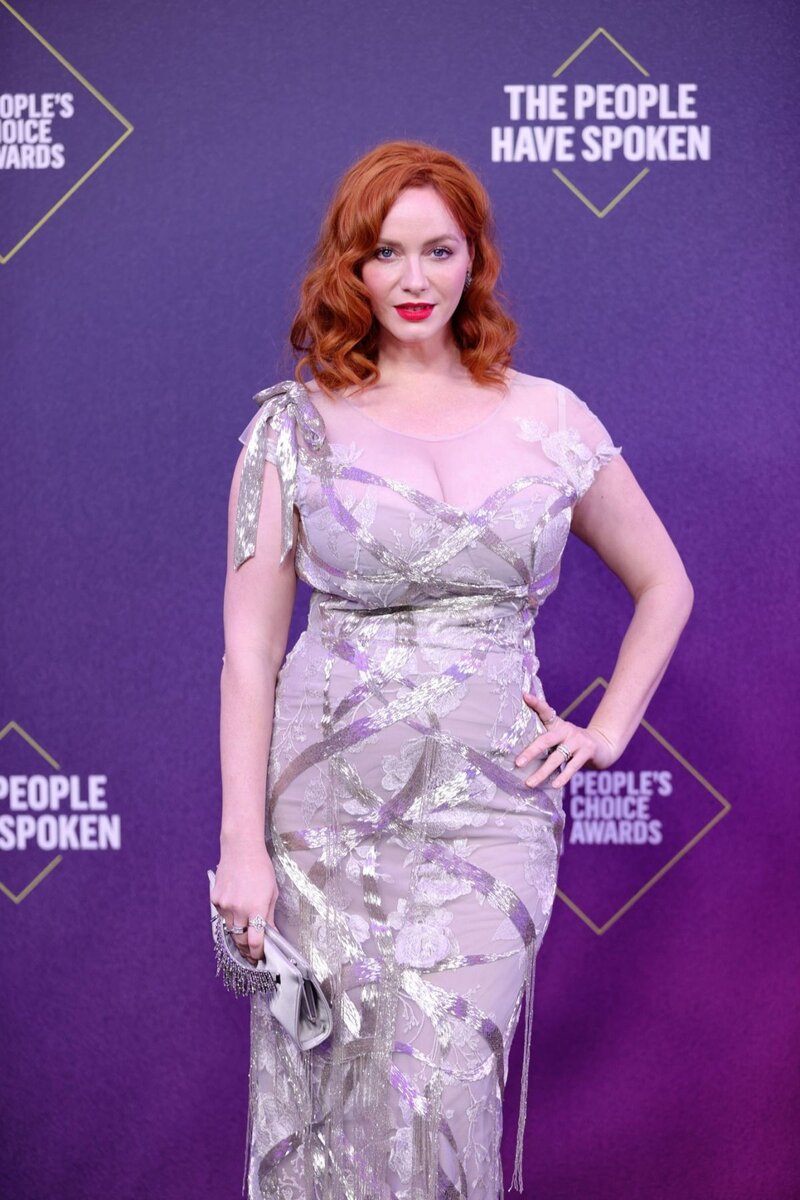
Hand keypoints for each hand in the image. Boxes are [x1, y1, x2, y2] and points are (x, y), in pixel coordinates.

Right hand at [211, 845, 278, 965]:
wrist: (241, 849)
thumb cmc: (261, 869)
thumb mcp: (272, 893)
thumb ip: (269, 916)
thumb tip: (271, 935)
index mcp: (256, 908)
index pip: (255, 941)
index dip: (257, 953)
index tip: (260, 957)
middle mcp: (238, 909)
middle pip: (240, 940)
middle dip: (247, 950)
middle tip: (252, 955)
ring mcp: (224, 904)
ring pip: (230, 929)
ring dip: (238, 935)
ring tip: (245, 936)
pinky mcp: (215, 899)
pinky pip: (222, 916)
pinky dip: (229, 918)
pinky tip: (235, 911)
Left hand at [515, 692, 616, 789]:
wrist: (603, 746)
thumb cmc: (573, 744)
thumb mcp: (560, 737)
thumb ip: (545, 739)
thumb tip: (520, 754)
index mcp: (558, 725)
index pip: (546, 712)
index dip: (536, 704)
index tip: (524, 695)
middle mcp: (567, 730)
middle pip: (546, 740)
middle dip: (531, 752)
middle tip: (517, 763)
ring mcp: (578, 740)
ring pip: (558, 757)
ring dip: (543, 772)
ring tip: (530, 783)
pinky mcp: (588, 752)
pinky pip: (572, 767)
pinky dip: (563, 777)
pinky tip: (554, 785)